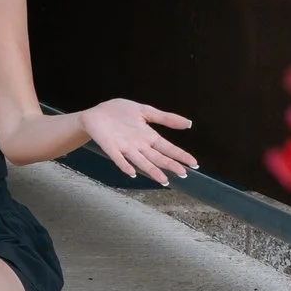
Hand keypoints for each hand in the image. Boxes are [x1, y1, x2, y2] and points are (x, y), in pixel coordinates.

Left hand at [82, 98, 196, 185]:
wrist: (96, 114)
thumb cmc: (119, 112)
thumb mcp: (145, 111)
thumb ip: (165, 118)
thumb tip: (189, 123)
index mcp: (148, 136)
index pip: (167, 148)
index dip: (180, 155)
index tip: (194, 164)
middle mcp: (139, 145)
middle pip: (157, 157)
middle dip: (170, 165)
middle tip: (183, 174)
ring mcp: (125, 147)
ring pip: (141, 162)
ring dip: (152, 171)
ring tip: (164, 180)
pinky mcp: (110, 147)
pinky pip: (118, 158)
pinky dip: (125, 165)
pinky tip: (132, 172)